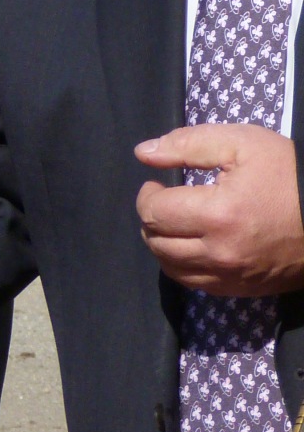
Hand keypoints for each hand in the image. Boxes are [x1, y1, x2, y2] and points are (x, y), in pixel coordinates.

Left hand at [136, 124, 303, 296]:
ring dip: (163, 246)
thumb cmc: (288, 173)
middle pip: (157, 244)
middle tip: (164, 203)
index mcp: (218, 214)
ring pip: (172, 270)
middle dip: (151, 220)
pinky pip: (198, 286)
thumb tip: (143, 153)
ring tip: (175, 224)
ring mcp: (234, 276)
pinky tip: (193, 246)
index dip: (147, 195)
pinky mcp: (245, 289)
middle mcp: (221, 253)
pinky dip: (185, 267)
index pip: (154, 212)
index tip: (157, 184)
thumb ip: (186, 144)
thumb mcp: (240, 143)